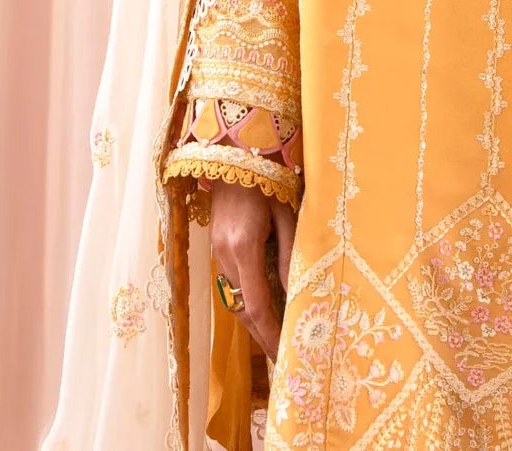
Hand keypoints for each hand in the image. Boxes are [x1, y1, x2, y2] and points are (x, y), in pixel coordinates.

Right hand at [209, 179, 297, 360]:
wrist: (233, 155)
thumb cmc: (267, 180)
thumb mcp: (285, 215)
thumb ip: (289, 253)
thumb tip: (294, 291)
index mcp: (243, 247)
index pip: (255, 304)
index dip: (269, 332)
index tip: (283, 352)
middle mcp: (225, 255)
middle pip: (241, 309)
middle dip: (262, 335)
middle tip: (283, 356)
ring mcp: (217, 252)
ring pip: (234, 299)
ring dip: (254, 321)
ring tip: (276, 339)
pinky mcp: (217, 248)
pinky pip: (232, 284)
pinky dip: (247, 301)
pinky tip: (263, 309)